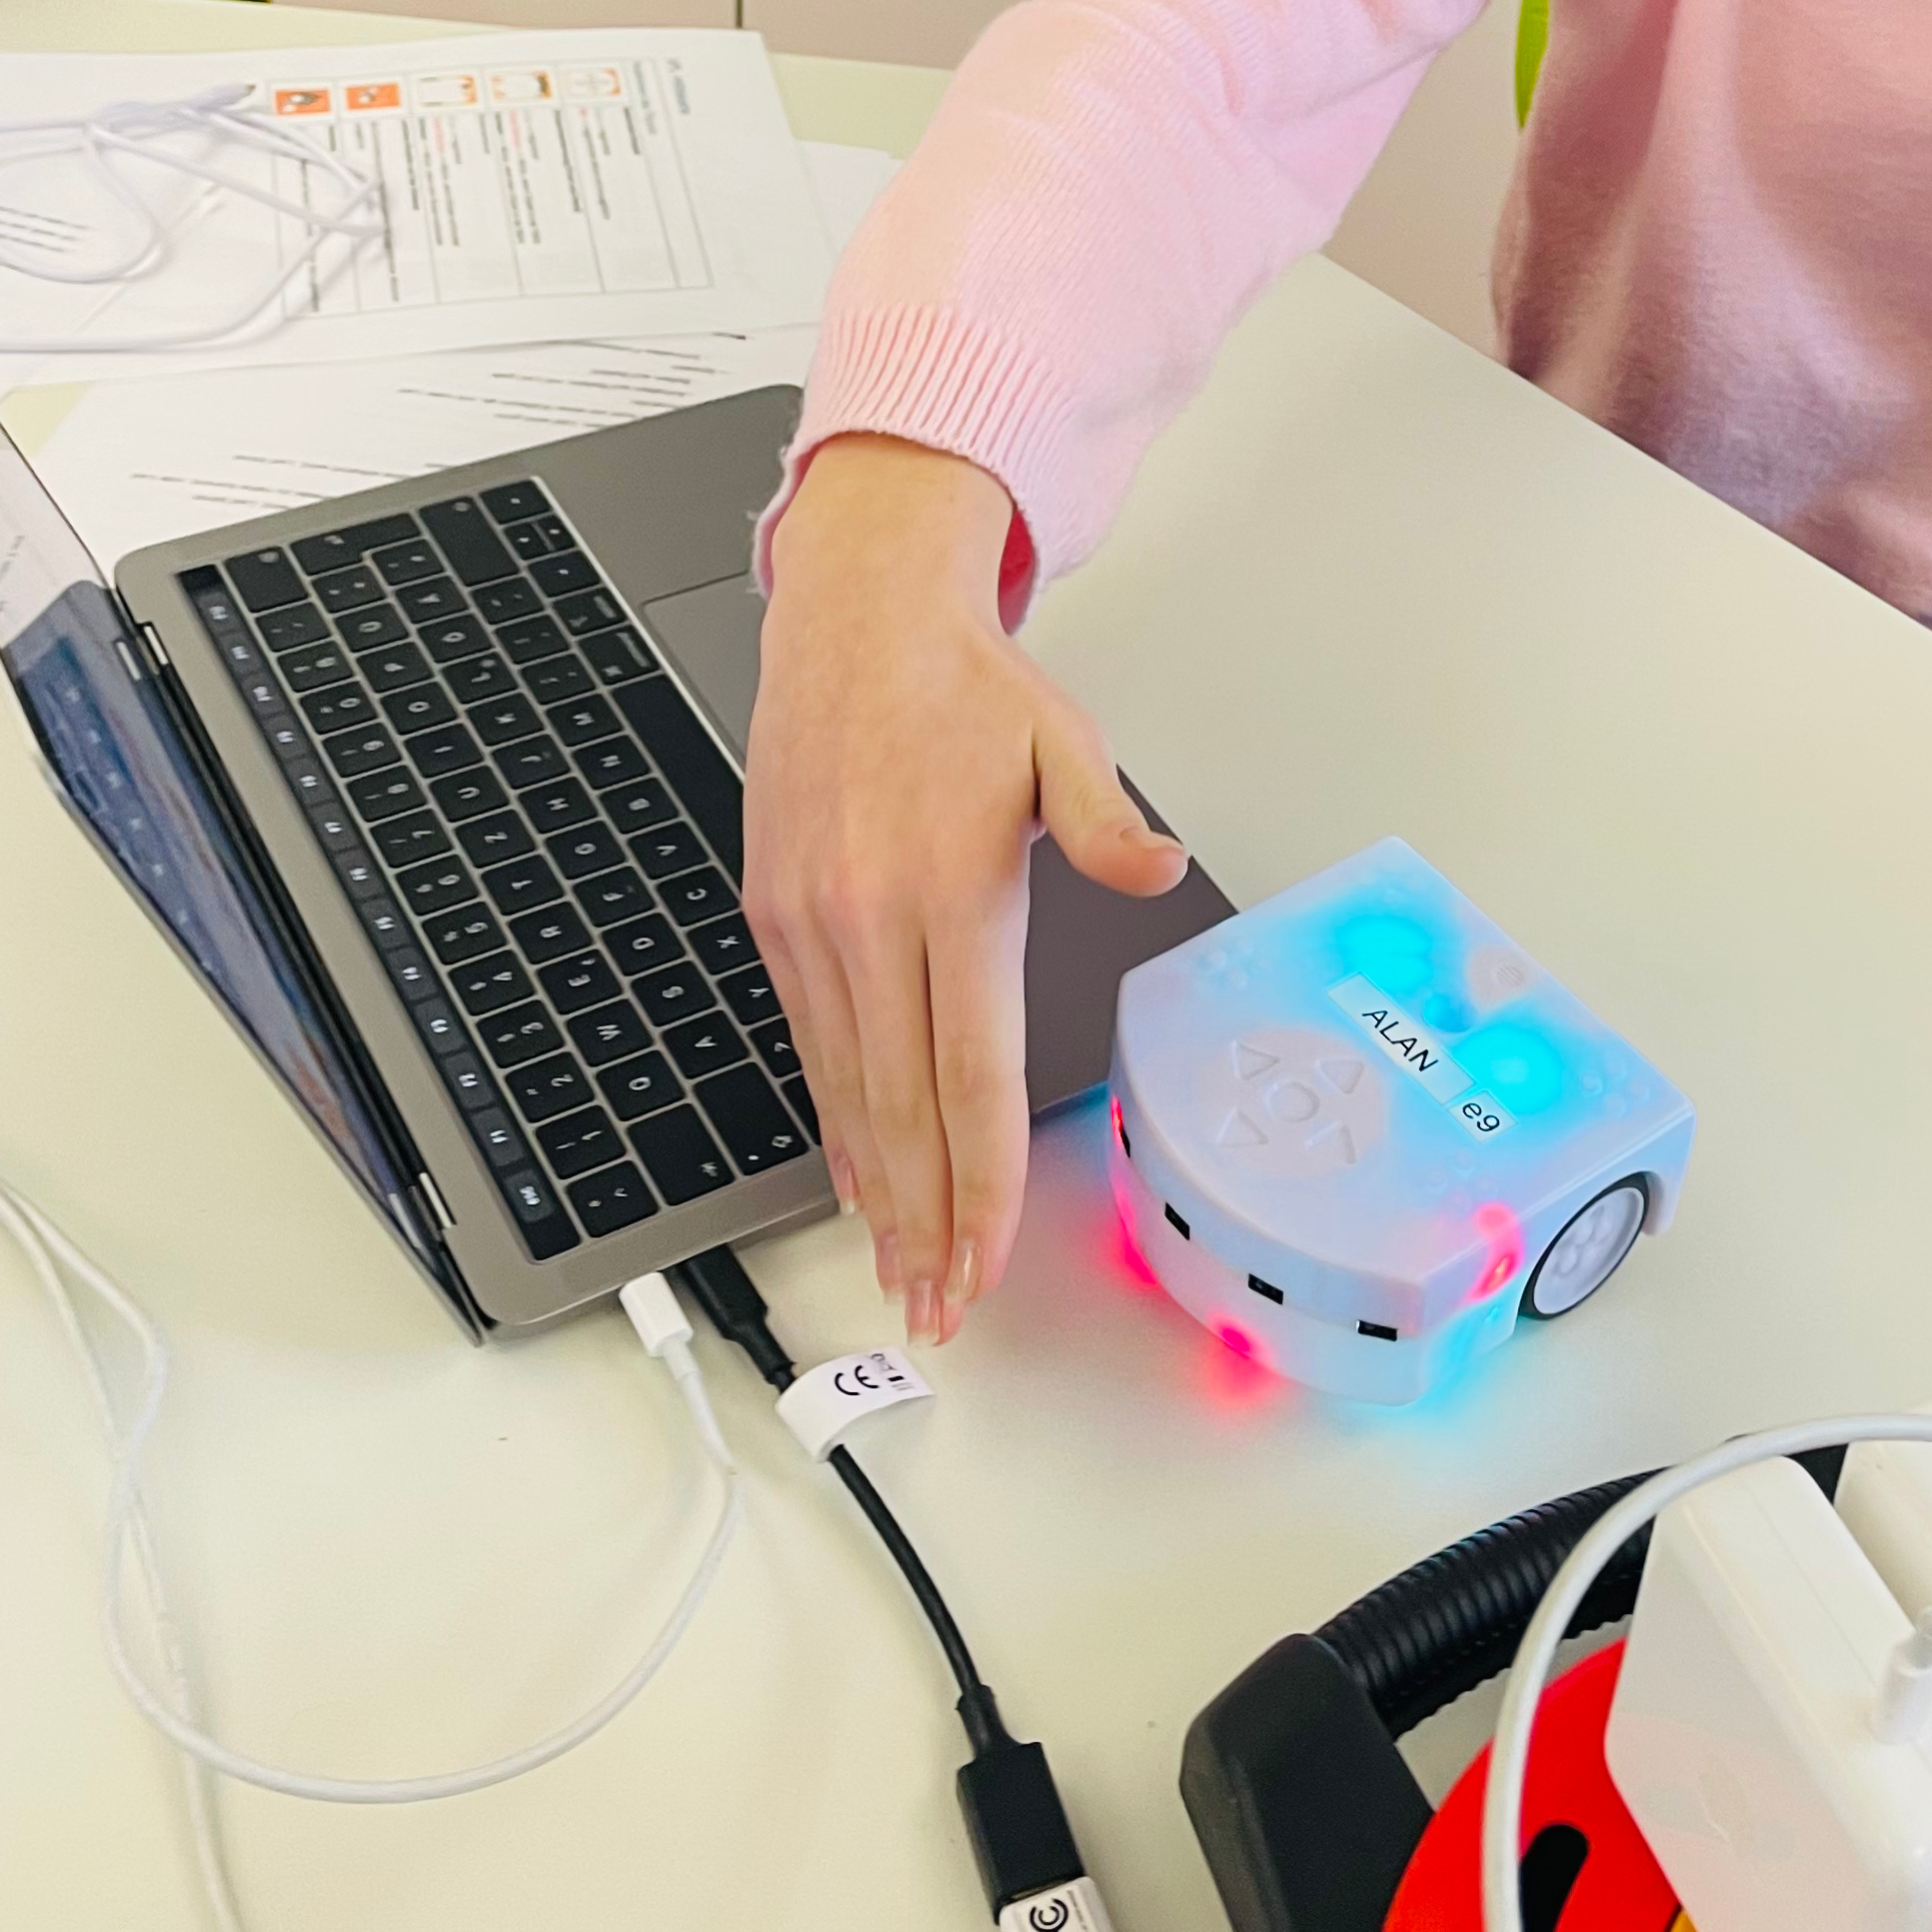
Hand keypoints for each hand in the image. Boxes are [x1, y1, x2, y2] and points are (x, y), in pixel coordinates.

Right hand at [743, 435, 1186, 1342]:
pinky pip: (809, 1042)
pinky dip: (835, 1119)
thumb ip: (1107, 823)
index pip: (970, 1072)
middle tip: (940, 1309)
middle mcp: (870, 917)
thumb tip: (1157, 871)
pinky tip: (856, 1173)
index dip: (980, 1179)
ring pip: (847, 1088)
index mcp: (950, 888)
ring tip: (899, 1271)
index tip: (986, 1258)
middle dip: (926, 1222)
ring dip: (876, 1191)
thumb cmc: (965, 688)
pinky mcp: (774, 915)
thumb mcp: (1063, 740)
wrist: (854, 622)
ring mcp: (812, 922)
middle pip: (902, 1107)